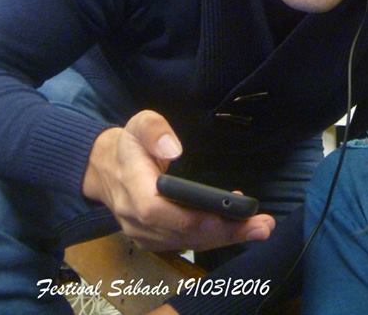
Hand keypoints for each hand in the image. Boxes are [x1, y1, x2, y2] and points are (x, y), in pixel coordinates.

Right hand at [82, 109, 274, 250]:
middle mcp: (135, 218)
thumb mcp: (140, 124)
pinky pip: (185, 244)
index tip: (223, 215)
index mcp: (131, 188)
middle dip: (222, 232)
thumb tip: (174, 149)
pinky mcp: (154, 239)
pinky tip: (240, 230)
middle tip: (261, 225)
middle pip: (180, 232)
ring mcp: (143, 233)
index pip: (156, 211)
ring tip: (259, 228)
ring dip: (225, 238)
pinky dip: (214, 239)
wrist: (106, 169)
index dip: (190, 217)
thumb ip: (155, 131)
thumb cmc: (130, 144)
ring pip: (186, 242)